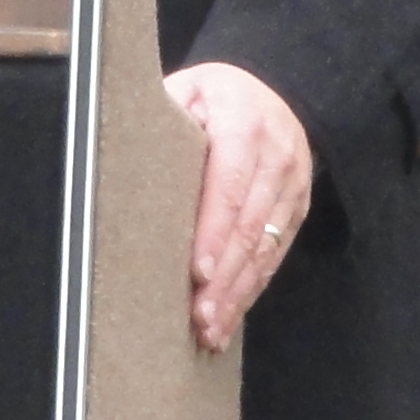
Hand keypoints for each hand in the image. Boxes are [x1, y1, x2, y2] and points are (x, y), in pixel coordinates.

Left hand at [166, 61, 313, 348]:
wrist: (275, 90)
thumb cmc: (213, 96)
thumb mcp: (188, 89)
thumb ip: (164, 118)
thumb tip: (121, 155)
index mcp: (243, 124)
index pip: (230, 184)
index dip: (214, 231)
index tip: (197, 271)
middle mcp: (276, 157)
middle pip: (249, 226)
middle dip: (225, 277)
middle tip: (199, 318)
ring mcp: (292, 186)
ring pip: (266, 248)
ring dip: (238, 293)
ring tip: (212, 330)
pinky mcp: (298, 209)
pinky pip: (276, 254)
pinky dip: (252, 288)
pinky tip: (231, 316)